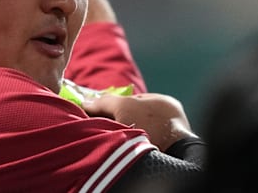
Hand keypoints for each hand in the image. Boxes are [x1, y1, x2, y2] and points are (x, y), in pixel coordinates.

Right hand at [82, 93, 196, 151]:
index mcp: (163, 102)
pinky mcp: (164, 153)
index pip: (131, 99)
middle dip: (116, 120)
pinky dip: (128, 145)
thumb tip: (86, 102)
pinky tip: (118, 147)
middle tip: (100, 124)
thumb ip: (105, 102)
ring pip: (136, 131)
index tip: (96, 110)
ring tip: (108, 136)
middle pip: (133, 116)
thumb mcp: (123, 107)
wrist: (171, 159)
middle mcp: (167, 117)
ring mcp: (167, 136)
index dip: (113, 104)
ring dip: (122, 133)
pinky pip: (140, 144)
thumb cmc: (151, 125)